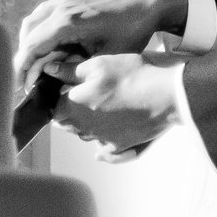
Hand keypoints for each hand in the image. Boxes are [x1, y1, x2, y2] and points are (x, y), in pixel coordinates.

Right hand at [14, 0, 187, 89]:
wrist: (145, 8)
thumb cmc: (130, 34)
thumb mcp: (104, 59)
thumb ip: (75, 68)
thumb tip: (51, 80)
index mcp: (69, 22)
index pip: (33, 45)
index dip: (22, 67)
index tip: (19, 84)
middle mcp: (63, 7)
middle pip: (29, 32)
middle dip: (24, 56)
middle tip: (26, 78)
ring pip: (34, 19)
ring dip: (30, 41)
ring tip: (33, 63)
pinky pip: (46, 11)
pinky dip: (40, 27)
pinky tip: (46, 43)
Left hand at [52, 53, 181, 154]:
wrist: (167, 94)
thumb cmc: (133, 76)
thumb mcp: (98, 64)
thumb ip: (69, 71)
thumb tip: (49, 71)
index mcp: (74, 107)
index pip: (51, 109)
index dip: (54, 98)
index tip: (60, 91)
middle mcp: (85, 128)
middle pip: (67, 124)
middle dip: (69, 112)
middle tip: (79, 97)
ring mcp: (103, 140)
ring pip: (86, 135)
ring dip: (87, 125)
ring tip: (99, 109)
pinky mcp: (121, 146)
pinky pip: (106, 152)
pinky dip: (103, 146)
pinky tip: (106, 140)